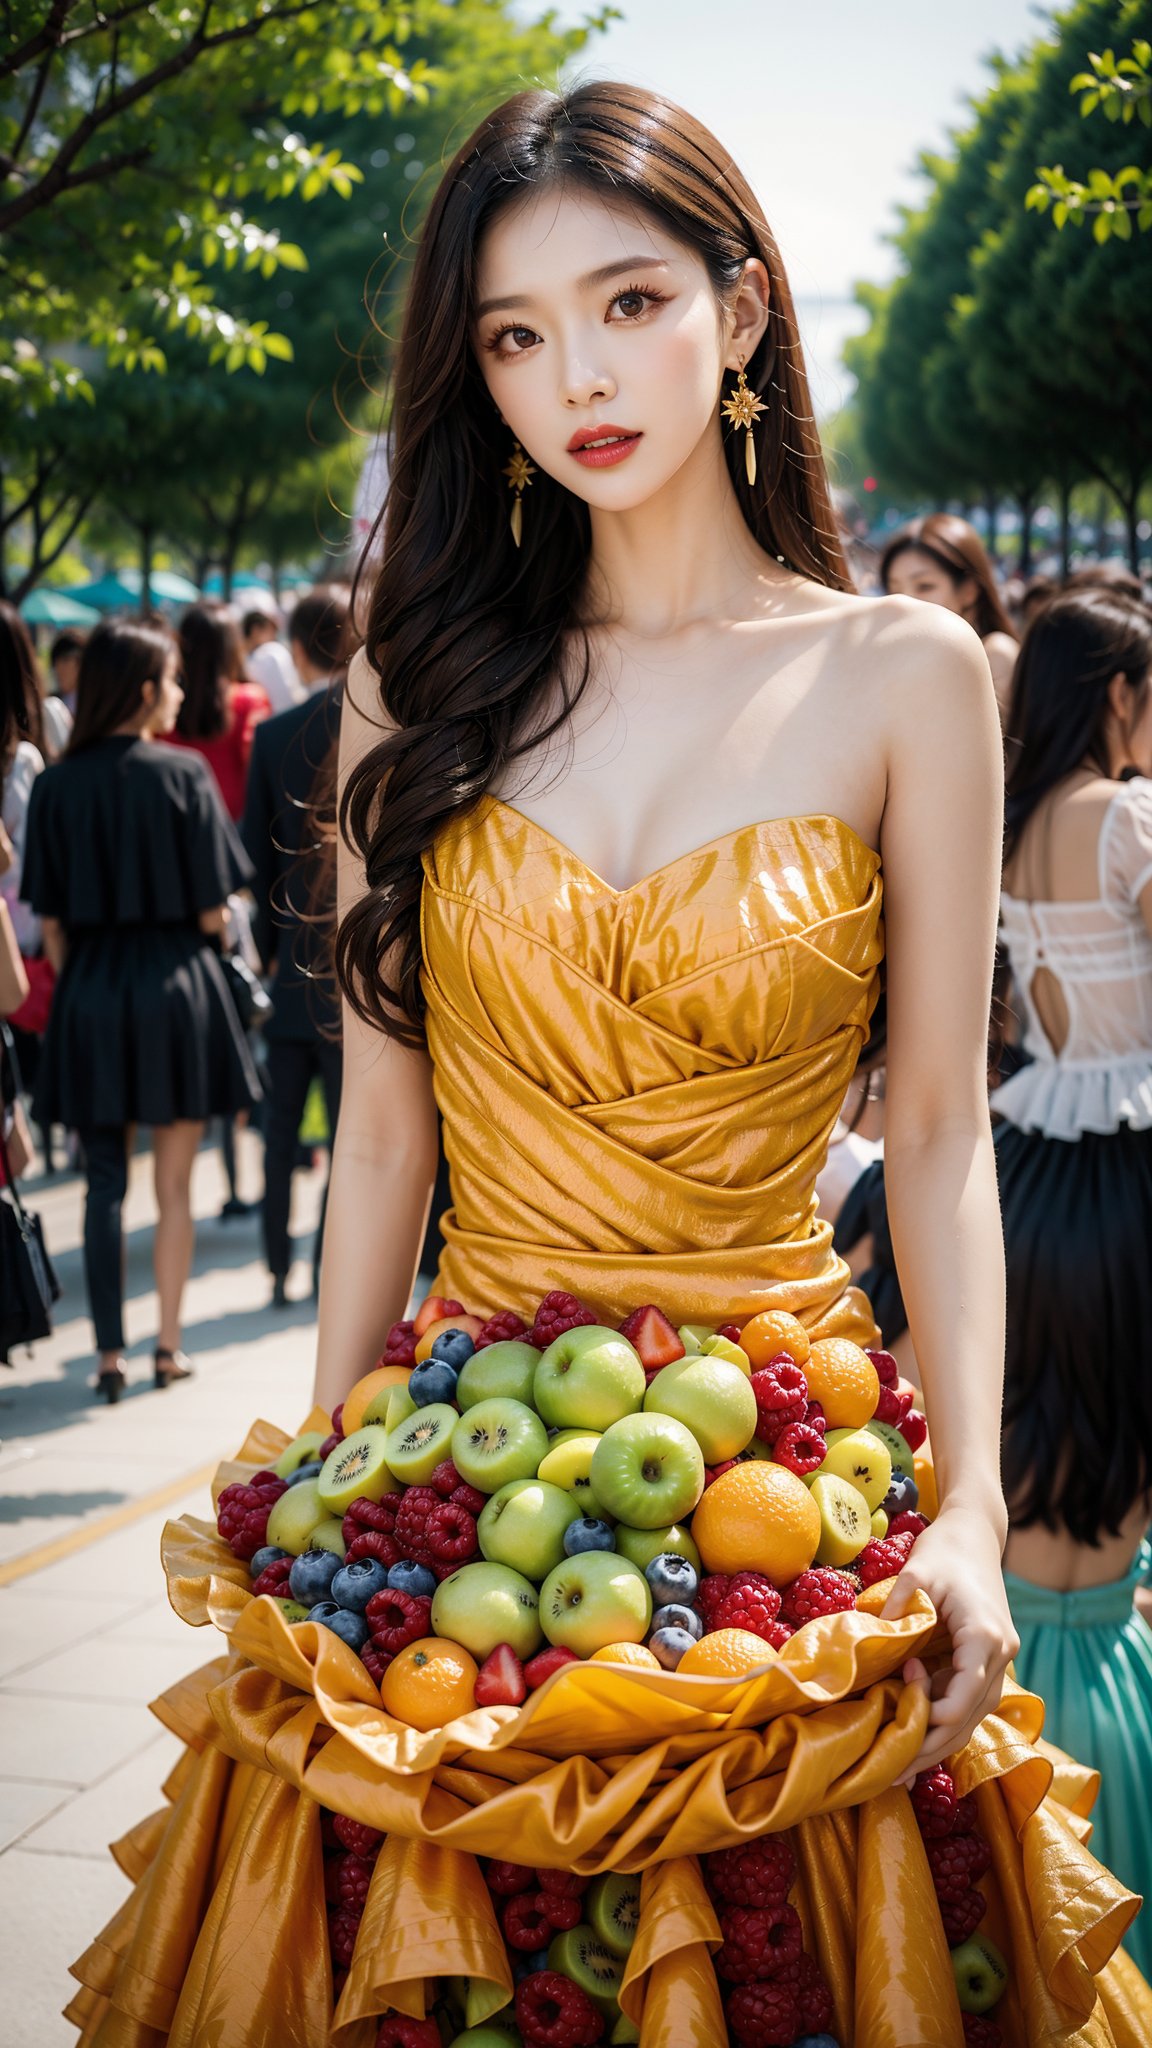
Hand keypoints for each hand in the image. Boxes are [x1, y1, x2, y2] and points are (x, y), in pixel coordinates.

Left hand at [882, 1505, 1018, 1783]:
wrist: (976, 1534)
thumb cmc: (946, 1549)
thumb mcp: (918, 1569)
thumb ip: (900, 1602)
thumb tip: (872, 1634)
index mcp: (986, 1637)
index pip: (964, 1695)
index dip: (932, 1711)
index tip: (899, 1693)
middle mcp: (1000, 1656)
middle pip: (969, 1719)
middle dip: (930, 1747)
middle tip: (890, 1772)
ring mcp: (998, 1662)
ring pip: (972, 1718)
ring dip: (938, 1743)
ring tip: (900, 1772)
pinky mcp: (988, 1663)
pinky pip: (969, 1704)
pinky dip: (945, 1723)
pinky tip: (917, 1742)